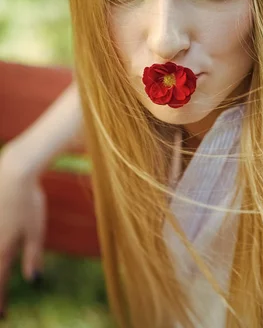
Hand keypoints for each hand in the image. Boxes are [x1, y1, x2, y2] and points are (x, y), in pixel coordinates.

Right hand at [0, 144, 46, 314]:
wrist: (15, 171)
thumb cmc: (29, 200)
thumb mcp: (36, 229)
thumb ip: (33, 255)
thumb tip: (33, 279)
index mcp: (3, 249)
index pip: (0, 282)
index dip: (1, 301)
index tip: (3, 315)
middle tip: (0, 310)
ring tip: (0, 278)